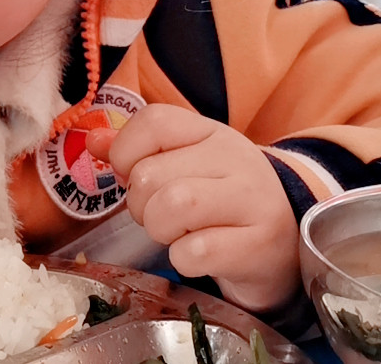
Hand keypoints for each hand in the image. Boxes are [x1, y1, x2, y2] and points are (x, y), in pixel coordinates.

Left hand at [87, 104, 300, 312]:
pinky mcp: (259, 244)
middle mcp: (235, 159)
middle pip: (151, 175)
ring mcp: (252, 200)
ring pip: (172, 206)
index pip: (153, 121)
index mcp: (211, 132)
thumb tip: (92, 141)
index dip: (125, 152)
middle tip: (161, 216)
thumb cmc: (224, 201)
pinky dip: (183, 259)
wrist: (288, 242)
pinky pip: (194, 252)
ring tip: (177, 233)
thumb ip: (138, 151)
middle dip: (141, 206)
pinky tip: (199, 255)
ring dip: (160, 230)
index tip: (133, 176)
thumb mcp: (186, 164)